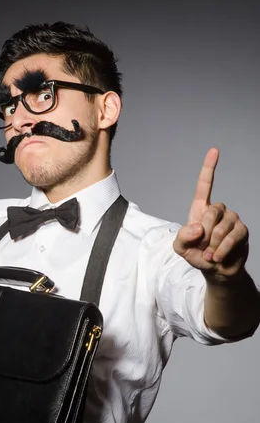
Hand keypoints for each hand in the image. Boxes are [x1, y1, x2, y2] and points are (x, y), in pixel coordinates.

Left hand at [173, 148, 248, 280]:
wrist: (215, 272)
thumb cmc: (196, 255)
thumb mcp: (180, 248)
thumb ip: (182, 237)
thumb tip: (198, 227)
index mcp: (201, 209)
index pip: (205, 185)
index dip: (209, 167)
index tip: (214, 150)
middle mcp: (218, 210)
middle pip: (212, 211)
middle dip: (204, 232)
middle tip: (202, 247)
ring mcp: (232, 219)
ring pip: (222, 226)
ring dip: (212, 245)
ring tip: (209, 255)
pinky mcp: (242, 231)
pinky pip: (232, 238)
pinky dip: (222, 250)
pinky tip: (217, 258)